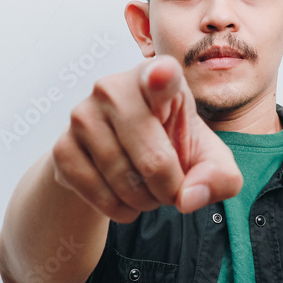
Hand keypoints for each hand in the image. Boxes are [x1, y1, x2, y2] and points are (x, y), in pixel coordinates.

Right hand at [51, 55, 242, 222]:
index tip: (161, 74)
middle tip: (170, 186)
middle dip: (170, 190)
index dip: (161, 78)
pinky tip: (123, 196)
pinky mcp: (62, 146)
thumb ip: (219, 176)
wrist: (121, 156)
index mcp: (159, 76)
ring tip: (147, 188)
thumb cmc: (173, 145)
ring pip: (126, 183)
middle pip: (155, 161)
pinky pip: (99, 196)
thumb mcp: (208, 158)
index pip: (161, 75)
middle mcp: (115, 87)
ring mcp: (82, 115)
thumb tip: (188, 197)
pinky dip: (119, 209)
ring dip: (145, 202)